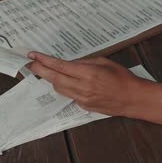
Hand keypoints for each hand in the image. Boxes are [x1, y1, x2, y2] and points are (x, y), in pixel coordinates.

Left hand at [26, 52, 143, 116]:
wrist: (133, 98)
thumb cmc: (122, 78)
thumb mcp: (104, 62)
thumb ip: (85, 62)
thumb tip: (69, 63)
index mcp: (88, 73)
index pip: (60, 66)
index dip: (44, 61)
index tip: (33, 56)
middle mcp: (83, 87)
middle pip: (54, 78)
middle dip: (39, 70)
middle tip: (28, 64)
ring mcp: (82, 98)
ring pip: (59, 88)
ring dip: (52, 79)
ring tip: (46, 70)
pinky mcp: (84, 106)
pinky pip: (69, 94)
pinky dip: (65, 86)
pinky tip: (67, 81)